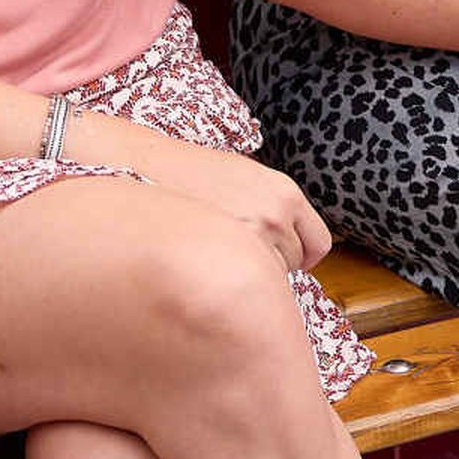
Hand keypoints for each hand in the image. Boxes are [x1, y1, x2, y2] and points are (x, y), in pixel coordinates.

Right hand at [95, 117, 333, 273]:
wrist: (141, 168)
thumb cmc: (189, 176)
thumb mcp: (243, 178)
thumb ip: (270, 206)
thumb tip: (288, 242)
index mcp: (283, 193)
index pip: (317, 244)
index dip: (301, 253)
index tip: (286, 258)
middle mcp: (274, 216)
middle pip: (294, 264)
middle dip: (271, 263)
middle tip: (237, 249)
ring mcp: (250, 240)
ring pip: (268, 281)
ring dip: (249, 275)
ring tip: (216, 251)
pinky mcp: (224, 259)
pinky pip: (244, 290)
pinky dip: (231, 285)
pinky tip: (209, 265)